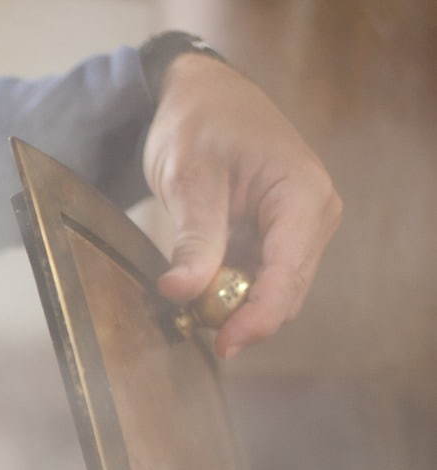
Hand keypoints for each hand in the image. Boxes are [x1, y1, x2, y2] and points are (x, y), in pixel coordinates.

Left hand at [143, 54, 341, 357]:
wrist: (204, 98)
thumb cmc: (200, 124)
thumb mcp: (190, 177)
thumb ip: (193, 237)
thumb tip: (182, 291)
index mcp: (303, 197)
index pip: (287, 275)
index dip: (257, 317)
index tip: (222, 345)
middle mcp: (313, 219)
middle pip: (284, 294)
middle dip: (240, 317)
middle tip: (188, 323)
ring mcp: (298, 233)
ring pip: (272, 295)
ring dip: (232, 309)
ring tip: (186, 303)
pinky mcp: (277, 241)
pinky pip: (257, 282)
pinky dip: (228, 295)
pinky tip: (195, 291)